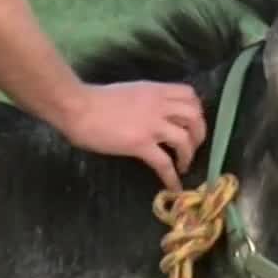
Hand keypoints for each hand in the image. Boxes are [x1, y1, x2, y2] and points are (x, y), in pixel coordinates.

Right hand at [58, 81, 206, 191]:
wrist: (77, 107)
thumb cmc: (95, 100)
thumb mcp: (130, 92)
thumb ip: (147, 101)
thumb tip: (154, 115)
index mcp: (155, 90)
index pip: (190, 94)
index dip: (196, 111)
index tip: (191, 124)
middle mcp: (158, 105)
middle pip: (194, 116)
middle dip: (199, 134)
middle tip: (192, 147)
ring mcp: (151, 124)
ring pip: (185, 140)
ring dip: (189, 155)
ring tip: (183, 166)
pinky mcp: (140, 143)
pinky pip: (164, 163)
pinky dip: (172, 177)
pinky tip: (174, 187)